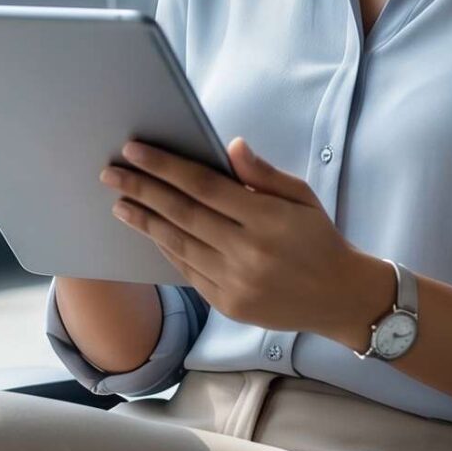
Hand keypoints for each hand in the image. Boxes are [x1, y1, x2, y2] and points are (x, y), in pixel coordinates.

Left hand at [103, 137, 388, 346]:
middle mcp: (248, 253)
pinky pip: (187, 272)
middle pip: (182, 214)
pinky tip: (149, 231)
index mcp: (268, 219)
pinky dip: (166, 249)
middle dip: (142, 190)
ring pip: (178, 245)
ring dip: (144, 221)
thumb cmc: (319, 239)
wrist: (340, 298)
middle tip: (111, 172)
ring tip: (119, 202)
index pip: (204, 186)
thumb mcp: (302, 198)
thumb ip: (263, 173)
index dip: (166, 167)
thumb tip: (230, 145)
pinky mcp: (228, 305)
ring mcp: (236, 282)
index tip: (135, 150)